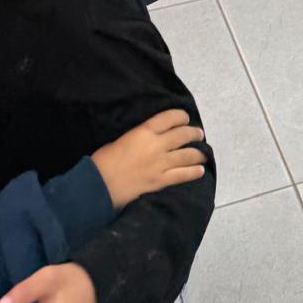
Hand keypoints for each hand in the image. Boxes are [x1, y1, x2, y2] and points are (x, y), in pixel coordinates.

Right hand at [90, 108, 206, 210]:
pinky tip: (200, 171)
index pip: (169, 118)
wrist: (99, 186)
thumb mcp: (121, 138)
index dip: (180, 116)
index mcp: (144, 131)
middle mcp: (156, 145)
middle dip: (193, 133)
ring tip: (204, 152)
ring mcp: (160, 164)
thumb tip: (147, 138)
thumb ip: (138, 136)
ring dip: (198, 153)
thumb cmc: (103, 160)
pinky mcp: (160, 181)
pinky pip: (182, 175)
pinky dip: (193, 172)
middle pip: (182, 135)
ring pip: (186, 155)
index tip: (185, 118)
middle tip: (199, 134)